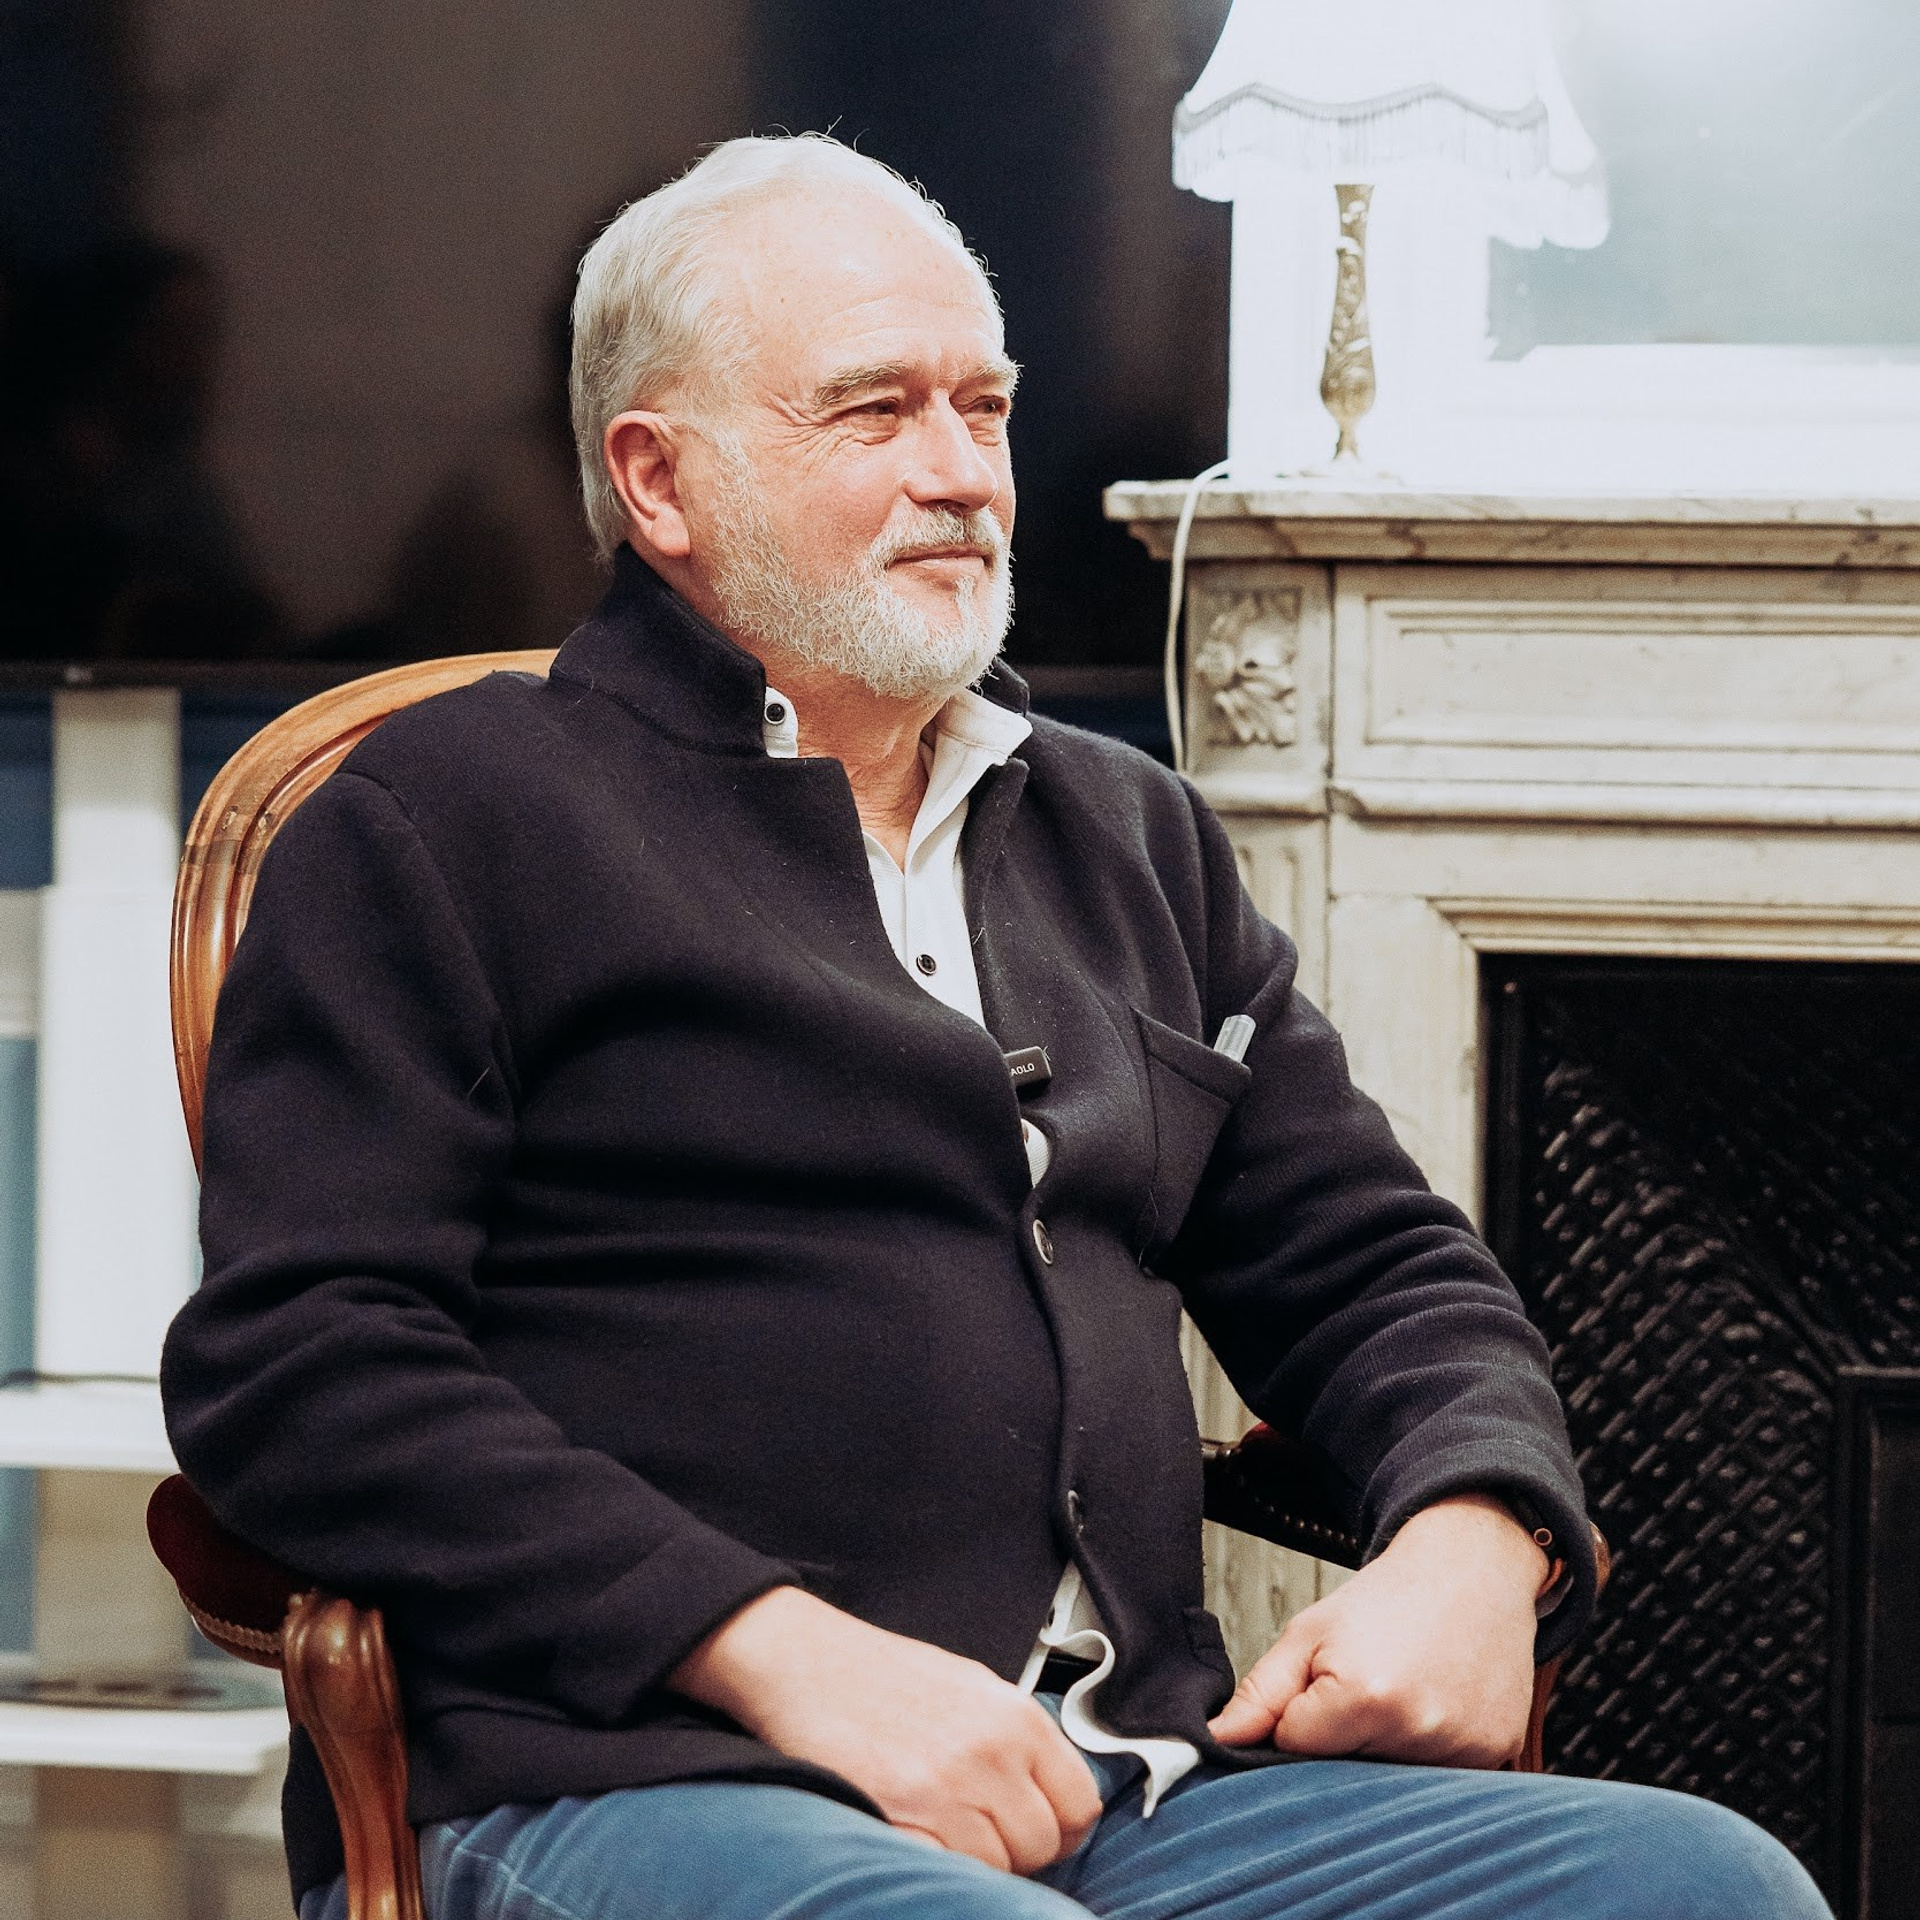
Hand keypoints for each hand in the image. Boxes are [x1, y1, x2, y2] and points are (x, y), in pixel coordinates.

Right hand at [670, 1586, 1101, 1873]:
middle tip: (980, 1827)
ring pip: (998, 1867)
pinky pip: (948, 1872)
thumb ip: (1017, 1737)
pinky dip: (936, 1863)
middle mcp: (990, 1752)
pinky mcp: (902, 1818)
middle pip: (1043, 1844)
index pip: (1080, 1803)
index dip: (1063, 1825)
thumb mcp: (970, 1685)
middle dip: (1017, 1847)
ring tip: (941, 1823)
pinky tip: (916, 1831)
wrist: (803, 1660)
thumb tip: (1053, 1795)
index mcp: (1016, 1715)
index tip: (1042, 1828)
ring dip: (976, 1858)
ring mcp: (946, 1788)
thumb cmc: (881, 1672)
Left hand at [1208, 1493, 1545, 1766]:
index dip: (1296, 1719)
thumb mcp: (1310, 1633)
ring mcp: (1463, 1750)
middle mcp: (1418, 1731)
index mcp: (1364, 1697)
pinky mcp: (1496, 1757)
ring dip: (1383, 1749)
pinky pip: (1438, 1779)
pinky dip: (1425, 1752)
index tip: (1319, 1686)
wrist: (1472, 1570)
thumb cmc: (1388, 1599)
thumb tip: (1215, 1741)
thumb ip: (1261, 1694)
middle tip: (1361, 1688)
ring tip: (1402, 1690)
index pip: (1294, 1749)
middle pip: (1342, 1772)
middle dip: (1338, 1742)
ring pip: (1389, 1781)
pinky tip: (1434, 1704)